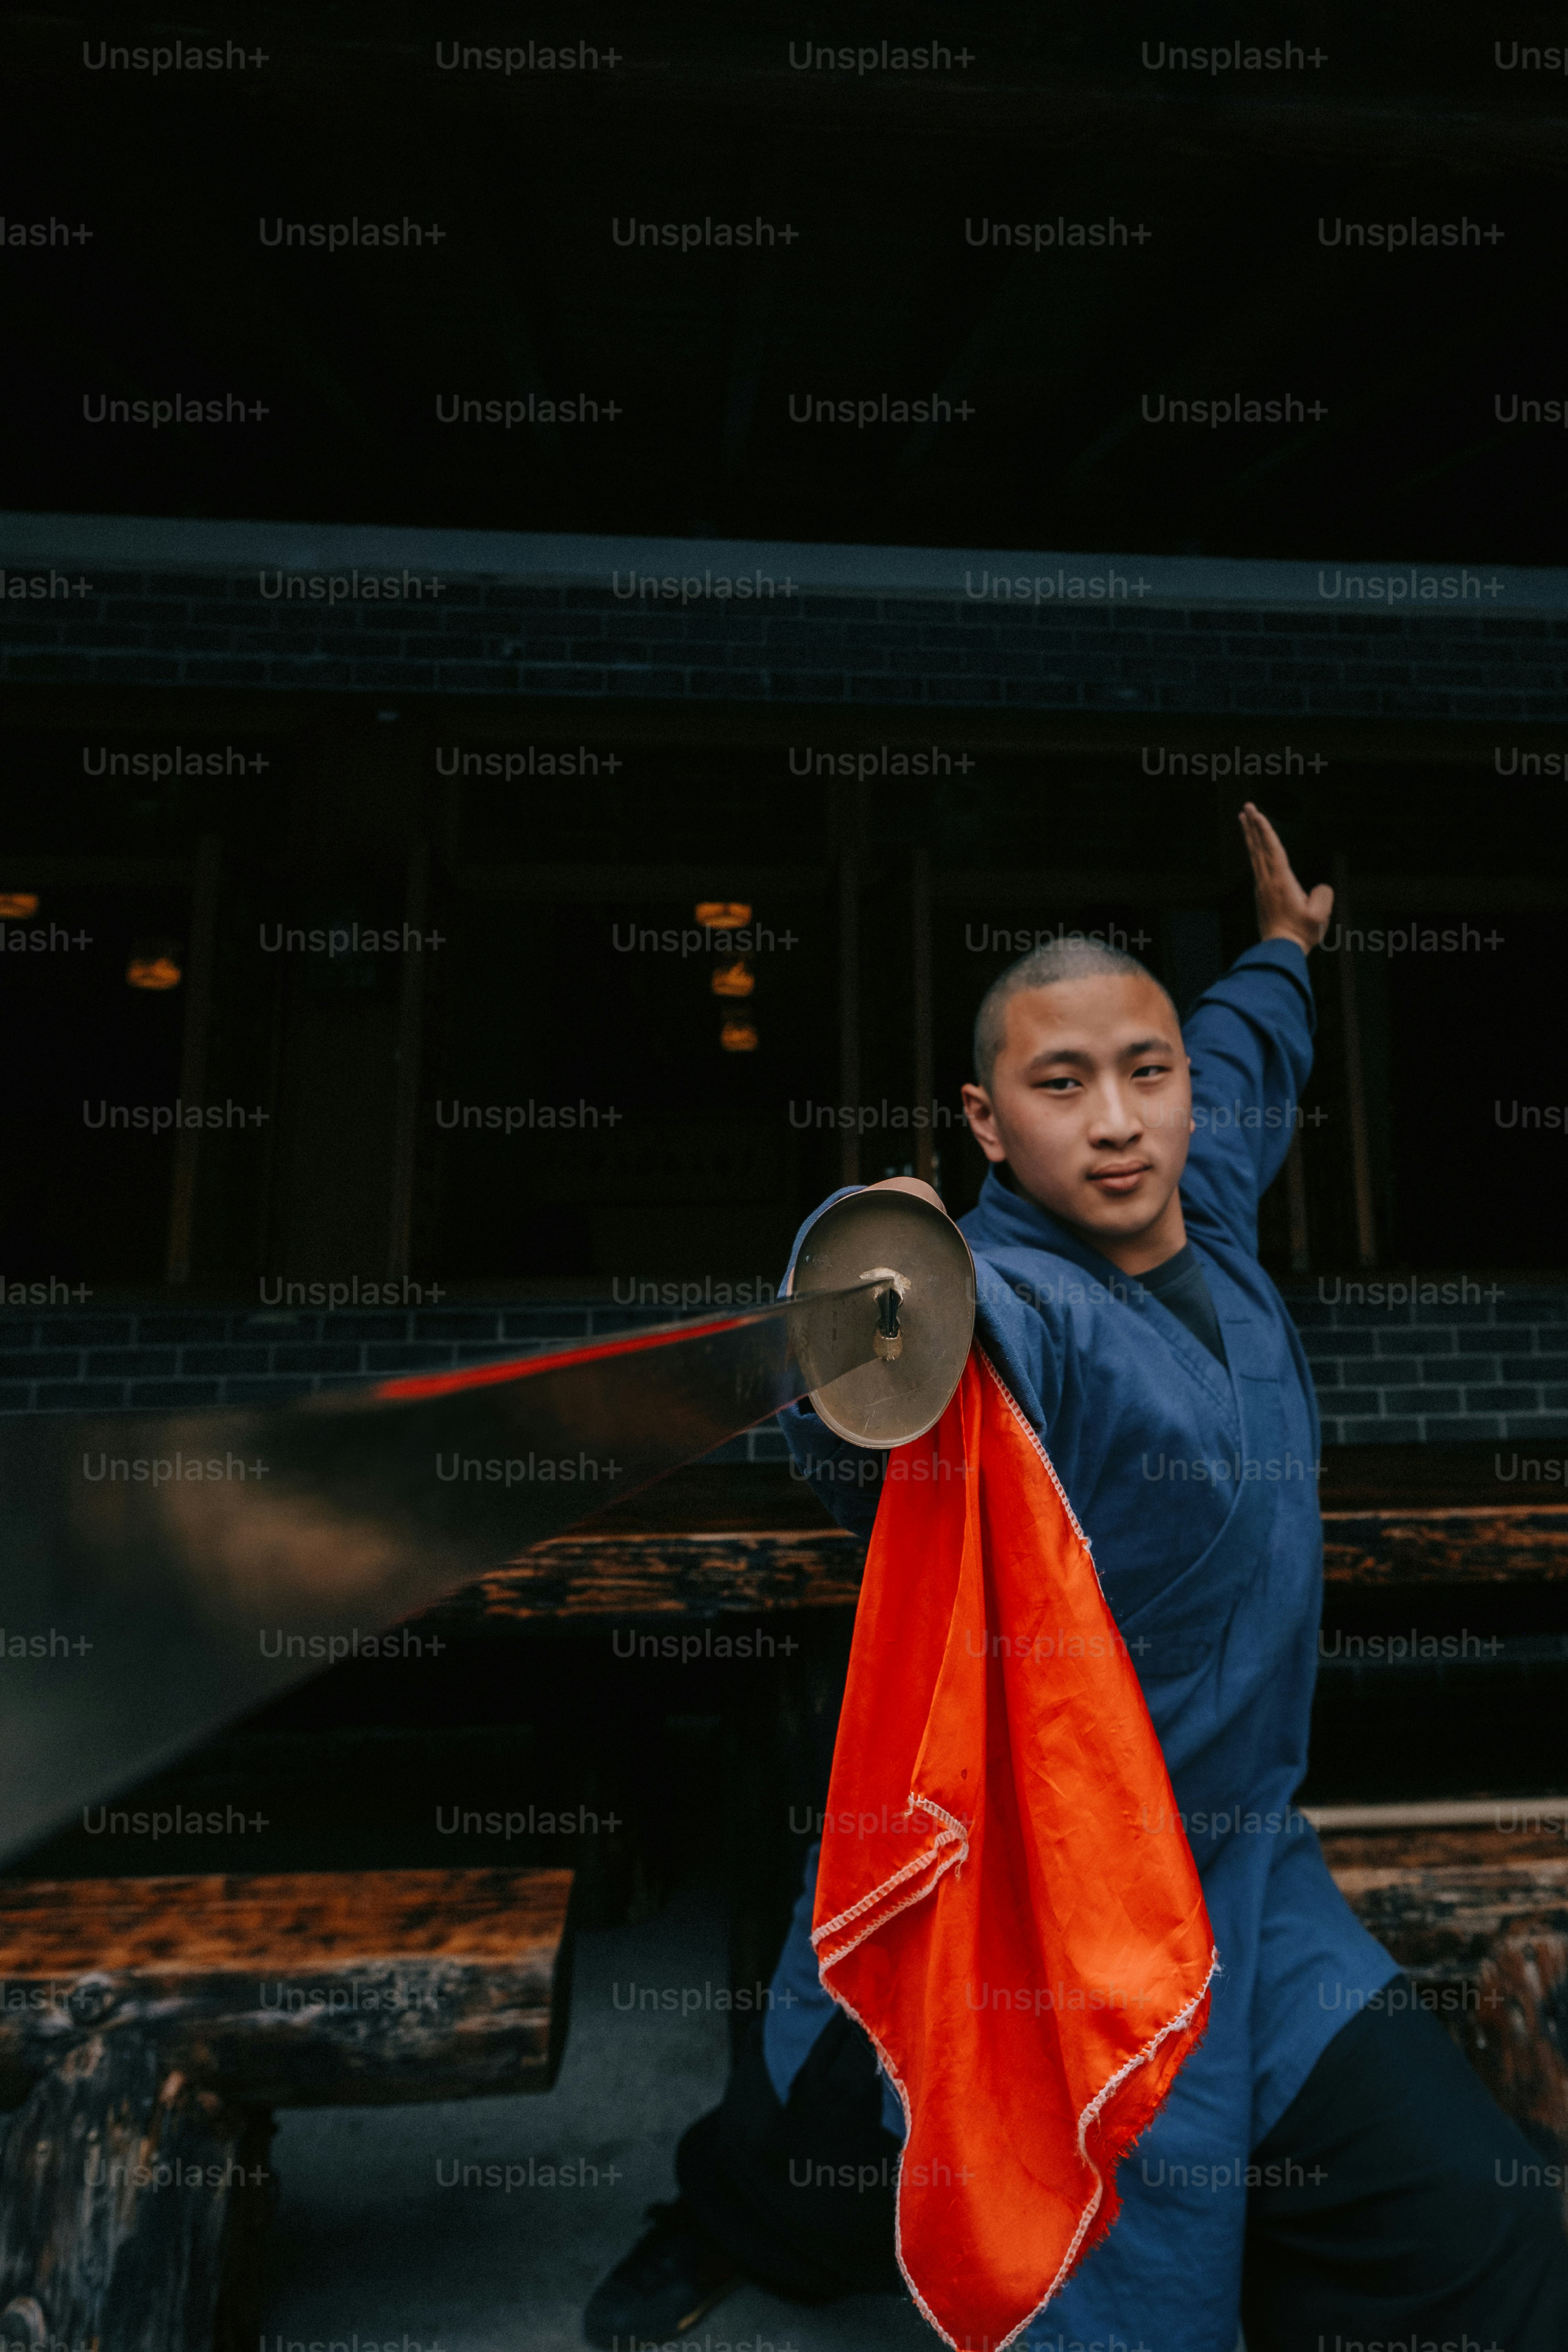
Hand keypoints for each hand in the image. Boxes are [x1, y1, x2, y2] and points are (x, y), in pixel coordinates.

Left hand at [1238, 802, 1333, 951]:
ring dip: (1251, 834)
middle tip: (1247, 806)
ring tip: (1245, 818)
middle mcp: (1267, 881)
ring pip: (1255, 854)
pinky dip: (1255, 850)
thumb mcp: (1319, 916)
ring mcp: (1262, 886)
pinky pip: (1257, 864)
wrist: (1280, 949)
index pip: (1273, 850)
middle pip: (1259, 847)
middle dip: (1253, 825)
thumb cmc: (1300, 934)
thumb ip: (1322, 896)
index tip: (1258, 814)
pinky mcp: (1262, 892)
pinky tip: (1255, 845)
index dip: (1266, 831)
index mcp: (1280, 882)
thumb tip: (1317, 888)